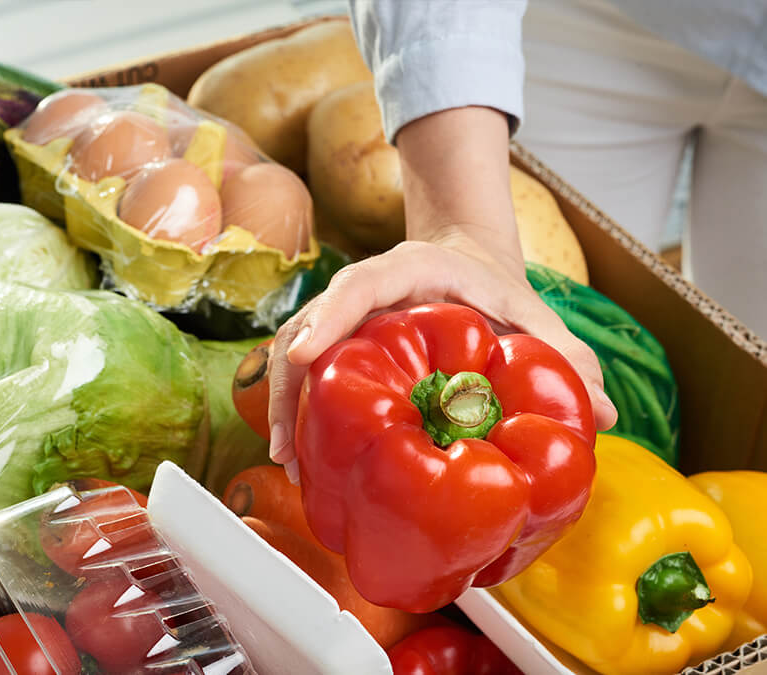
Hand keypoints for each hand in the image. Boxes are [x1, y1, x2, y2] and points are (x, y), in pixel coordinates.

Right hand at [267, 231, 617, 483]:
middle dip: (289, 383)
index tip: (306, 358)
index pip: (356, 286)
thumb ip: (566, 353)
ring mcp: (345, 315)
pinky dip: (297, 405)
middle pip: (307, 326)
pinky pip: (306, 369)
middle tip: (292, 446)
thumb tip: (605, 413)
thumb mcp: (533, 311)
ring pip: (294, 351)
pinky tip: (303, 453)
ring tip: (290, 461)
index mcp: (409, 270)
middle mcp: (365, 290)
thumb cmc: (494, 285)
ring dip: (284, 403)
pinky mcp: (340, 340)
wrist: (465, 262)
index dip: (327, 319)